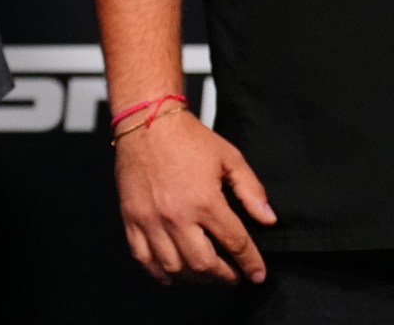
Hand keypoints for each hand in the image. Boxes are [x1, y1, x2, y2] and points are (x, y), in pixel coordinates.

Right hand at [115, 107, 274, 284]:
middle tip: (232, 275)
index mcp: (205, 201)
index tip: (257, 273)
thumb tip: (268, 219)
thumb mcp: (230, 158)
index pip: (236, 244)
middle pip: (204, 264)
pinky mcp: (131, 216)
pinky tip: (170, 273)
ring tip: (205, 273)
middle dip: (224, 276)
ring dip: (194, 278)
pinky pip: (142, 256)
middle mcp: (176, 215)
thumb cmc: (186, 137)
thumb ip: (251, 190)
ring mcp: (150, 218)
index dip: (251, 263)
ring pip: (174, 266)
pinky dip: (158, 271)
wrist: (145, 121)